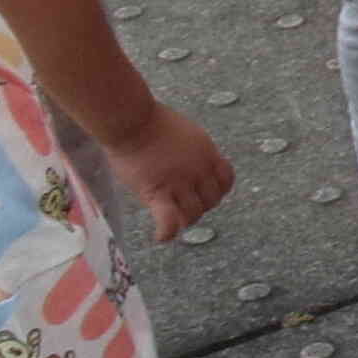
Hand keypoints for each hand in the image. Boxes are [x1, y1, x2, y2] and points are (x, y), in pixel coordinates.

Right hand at [100, 103, 233, 243]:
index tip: (202, 190)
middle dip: (200, 205)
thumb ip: (193, 152)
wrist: (131, 120)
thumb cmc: (151, 122)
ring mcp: (180, 183)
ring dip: (184, 219)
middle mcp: (199, 170)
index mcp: (208, 154)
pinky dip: (167, 231)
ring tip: (169, 218)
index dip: (217, 189)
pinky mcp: (158, 192)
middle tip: (181, 204)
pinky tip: (161, 237)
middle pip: (211, 201)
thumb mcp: (186, 133)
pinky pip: (169, 220)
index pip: (226, 181)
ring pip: (193, 214)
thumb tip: (191, 164)